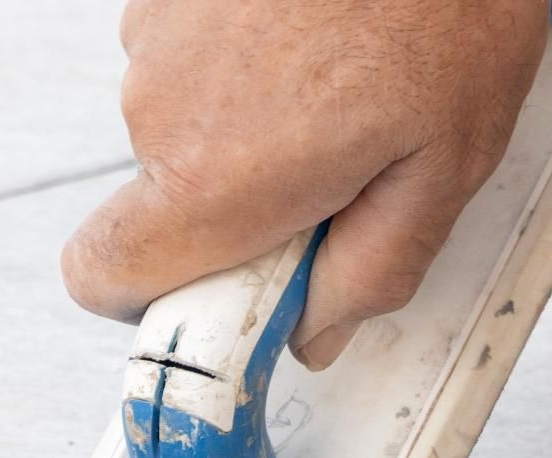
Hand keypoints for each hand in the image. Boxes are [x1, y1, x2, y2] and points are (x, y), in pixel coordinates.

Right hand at [63, 0, 547, 368]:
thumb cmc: (444, 2)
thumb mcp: (447, 167)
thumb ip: (373, 270)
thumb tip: (319, 330)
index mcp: (219, 176)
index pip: (105, 277)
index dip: (159, 298)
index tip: (231, 293)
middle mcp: (163, 105)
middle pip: (165, 206)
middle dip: (242, 206)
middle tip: (340, 165)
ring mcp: (154, 34)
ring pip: (184, 127)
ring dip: (252, 125)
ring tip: (342, 79)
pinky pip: (194, 58)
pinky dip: (247, 61)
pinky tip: (317, 33)